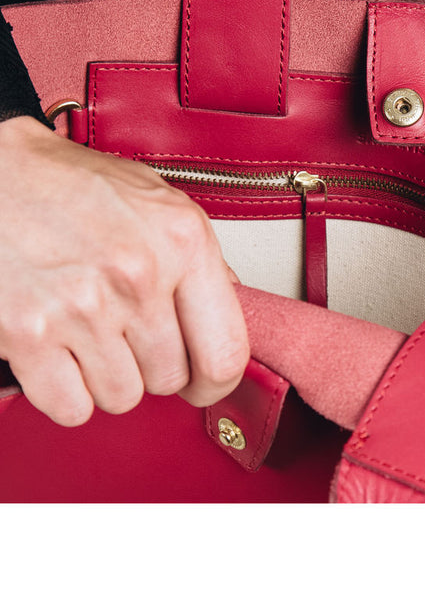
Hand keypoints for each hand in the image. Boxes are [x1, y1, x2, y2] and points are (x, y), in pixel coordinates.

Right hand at [0, 116, 248, 425]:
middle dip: (152, 367)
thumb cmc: (72, 183)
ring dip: (108, 378)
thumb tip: (231, 303)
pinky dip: (66, 391)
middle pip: (170, 379)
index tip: (203, 384)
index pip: (226, 351)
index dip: (216, 381)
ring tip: (90, 334)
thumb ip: (199, 256)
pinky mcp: (28, 333)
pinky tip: (61, 352)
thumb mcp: (157, 200)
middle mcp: (139, 275)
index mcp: (183, 240)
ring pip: (122, 397)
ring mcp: (83, 307)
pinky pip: (71, 406)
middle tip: (128, 335)